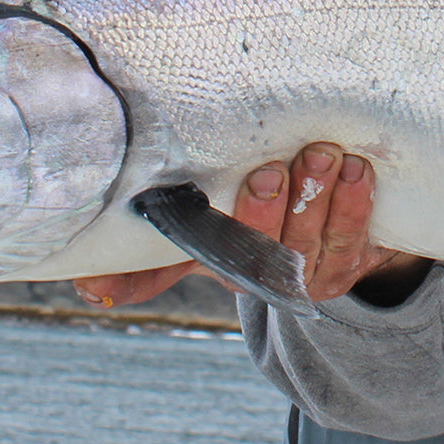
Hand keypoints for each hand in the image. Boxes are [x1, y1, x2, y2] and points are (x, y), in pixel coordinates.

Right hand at [73, 142, 430, 308]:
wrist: (329, 227)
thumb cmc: (251, 215)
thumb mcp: (200, 229)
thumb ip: (150, 251)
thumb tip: (86, 288)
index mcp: (220, 264)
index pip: (201, 259)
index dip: (192, 249)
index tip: (204, 209)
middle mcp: (263, 277)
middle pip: (263, 252)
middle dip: (267, 212)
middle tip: (270, 169)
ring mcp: (309, 274)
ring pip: (312, 245)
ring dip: (317, 202)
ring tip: (322, 155)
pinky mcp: (351, 264)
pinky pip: (354, 241)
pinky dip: (355, 206)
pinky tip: (357, 172)